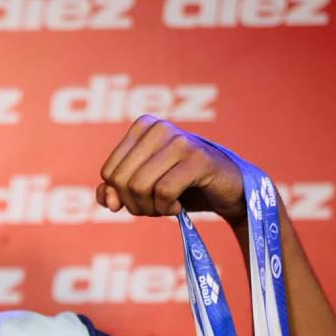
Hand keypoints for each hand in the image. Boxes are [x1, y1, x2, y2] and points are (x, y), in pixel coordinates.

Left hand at [96, 115, 245, 223]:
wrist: (227, 191)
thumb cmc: (181, 186)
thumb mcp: (142, 188)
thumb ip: (115, 191)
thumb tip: (108, 201)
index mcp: (143, 126)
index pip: (108, 172)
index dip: (120, 196)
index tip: (141, 199)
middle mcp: (160, 127)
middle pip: (122, 180)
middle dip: (134, 204)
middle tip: (154, 207)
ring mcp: (181, 141)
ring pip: (140, 186)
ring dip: (150, 209)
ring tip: (167, 207)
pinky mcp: (199, 159)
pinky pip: (163, 192)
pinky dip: (167, 208)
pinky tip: (178, 206)